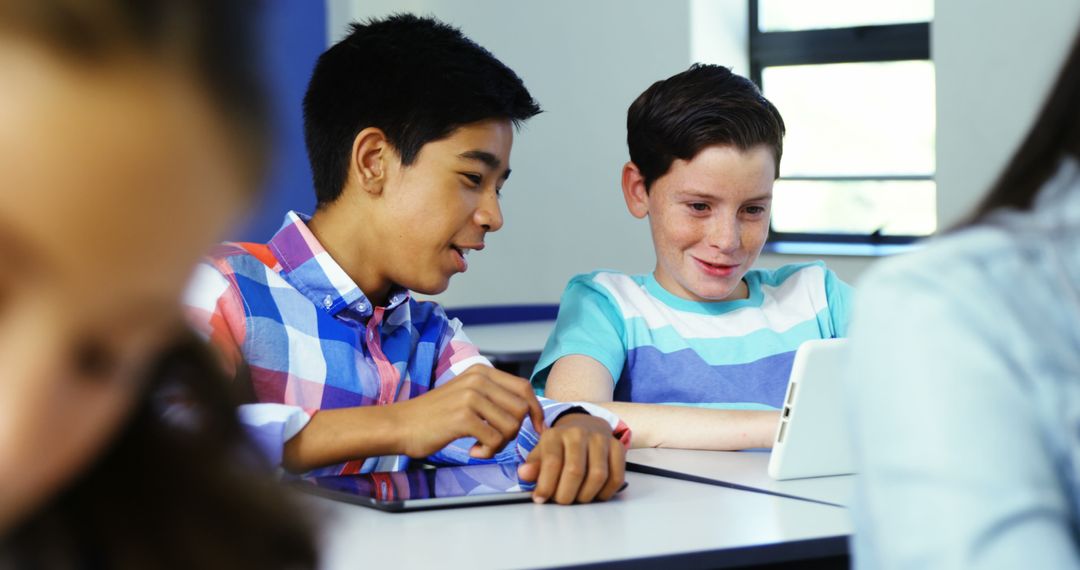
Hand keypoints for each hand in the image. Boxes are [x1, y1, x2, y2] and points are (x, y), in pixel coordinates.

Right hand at [392, 365, 544, 458]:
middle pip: (521, 410)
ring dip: (500, 443)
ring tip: (481, 445)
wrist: (399, 425)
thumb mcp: (465, 394)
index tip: (537, 429)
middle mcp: (478, 379)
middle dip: (514, 431)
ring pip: (511, 426)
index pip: (524, 388)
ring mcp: (470, 397)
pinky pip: (495, 440)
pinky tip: (473, 450)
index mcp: (481, 371)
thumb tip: (528, 410)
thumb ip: (492, 395)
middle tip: (495, 440)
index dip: (536, 411)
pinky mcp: (463, 417)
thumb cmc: (433, 415)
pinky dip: (488, 451)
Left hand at [517, 413, 625, 504]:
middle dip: (566, 495)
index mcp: (556, 434)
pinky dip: (605, 492)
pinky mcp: (618, 447)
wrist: (585, 427)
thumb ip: (533, 466)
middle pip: (575, 471)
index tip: (541, 499)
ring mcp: (600, 439)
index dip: (546, 485)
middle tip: (562, 501)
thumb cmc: (560, 446)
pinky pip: (616, 477)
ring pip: (598, 476)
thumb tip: (524, 474)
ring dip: (586, 495)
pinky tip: (595, 494)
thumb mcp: (541, 452)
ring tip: (577, 498)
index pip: (552, 462)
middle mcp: (579, 433)